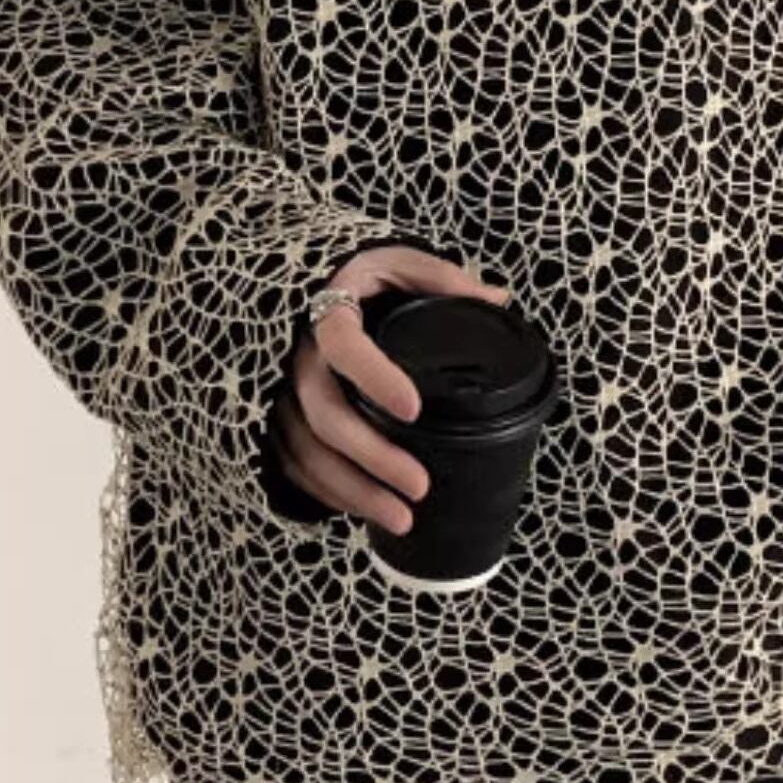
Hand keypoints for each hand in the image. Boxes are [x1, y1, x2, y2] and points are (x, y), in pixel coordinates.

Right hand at [270, 245, 512, 531]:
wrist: (313, 286)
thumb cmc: (363, 275)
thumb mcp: (400, 261)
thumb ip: (443, 279)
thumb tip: (499, 299)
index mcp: (330, 312)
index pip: (342, 344)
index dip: (373, 376)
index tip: (413, 408)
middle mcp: (300, 356)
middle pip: (325, 413)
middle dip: (372, 456)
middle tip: (420, 486)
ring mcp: (287, 392)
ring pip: (308, 450)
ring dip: (353, 490)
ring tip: (402, 520)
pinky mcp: (283, 420)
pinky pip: (295, 464)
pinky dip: (329, 493)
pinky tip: (365, 513)